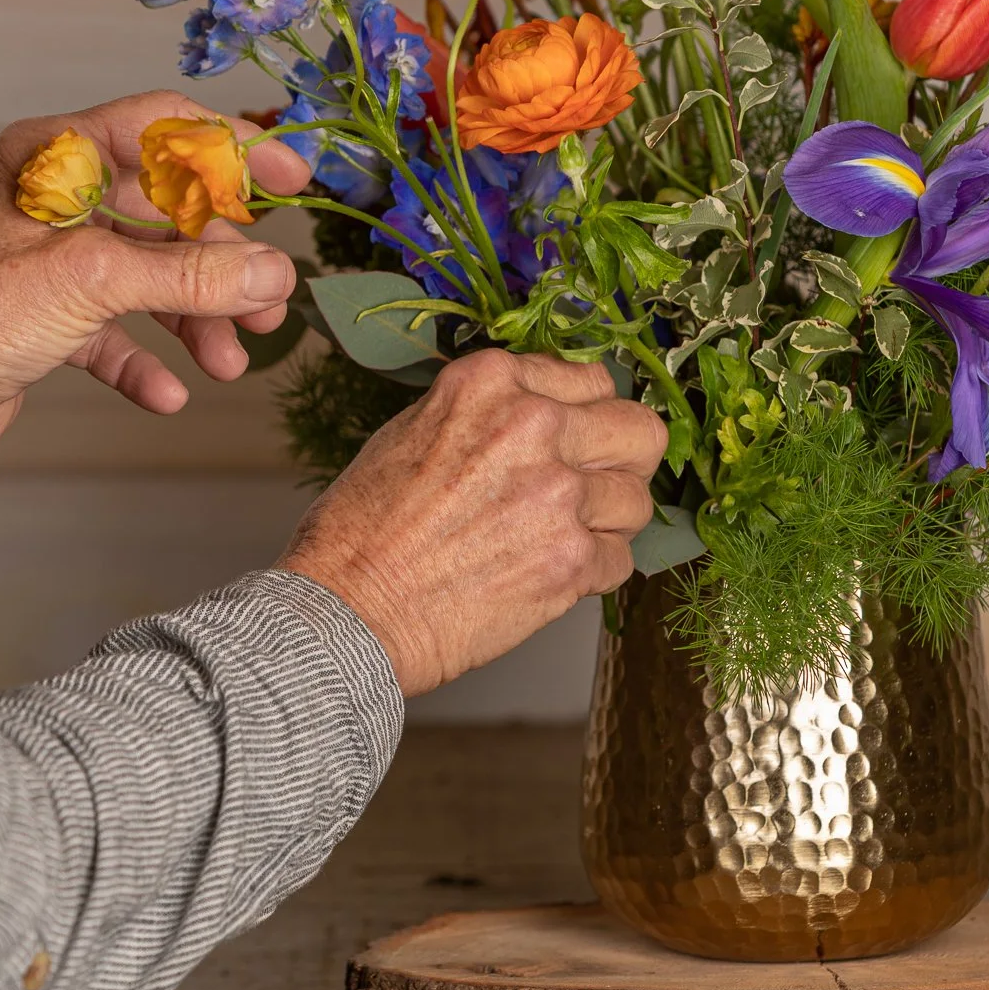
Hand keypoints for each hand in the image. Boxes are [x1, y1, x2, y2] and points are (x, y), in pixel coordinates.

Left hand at [0, 91, 310, 469]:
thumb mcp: (95, 279)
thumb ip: (191, 275)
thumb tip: (272, 274)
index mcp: (54, 156)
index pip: (163, 128)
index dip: (233, 150)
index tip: (290, 180)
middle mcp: (53, 198)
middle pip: (167, 213)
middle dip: (221, 264)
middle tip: (265, 306)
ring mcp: (50, 259)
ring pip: (149, 275)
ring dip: (194, 318)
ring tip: (226, 362)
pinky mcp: (45, 317)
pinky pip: (116, 330)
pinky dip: (146, 358)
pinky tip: (166, 393)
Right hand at [279, 352, 669, 695]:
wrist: (348, 610)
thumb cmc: (362, 531)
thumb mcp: (414, 430)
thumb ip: (490, 414)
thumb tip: (547, 417)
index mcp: (491, 383)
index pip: (592, 380)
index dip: (588, 418)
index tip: (577, 442)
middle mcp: (532, 425)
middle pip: (640, 430)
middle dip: (623, 462)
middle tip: (594, 487)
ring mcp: (558, 493)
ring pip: (637, 499)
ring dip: (608, 523)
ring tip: (558, 539)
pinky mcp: (571, 559)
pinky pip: (621, 559)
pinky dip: (592, 573)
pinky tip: (546, 575)